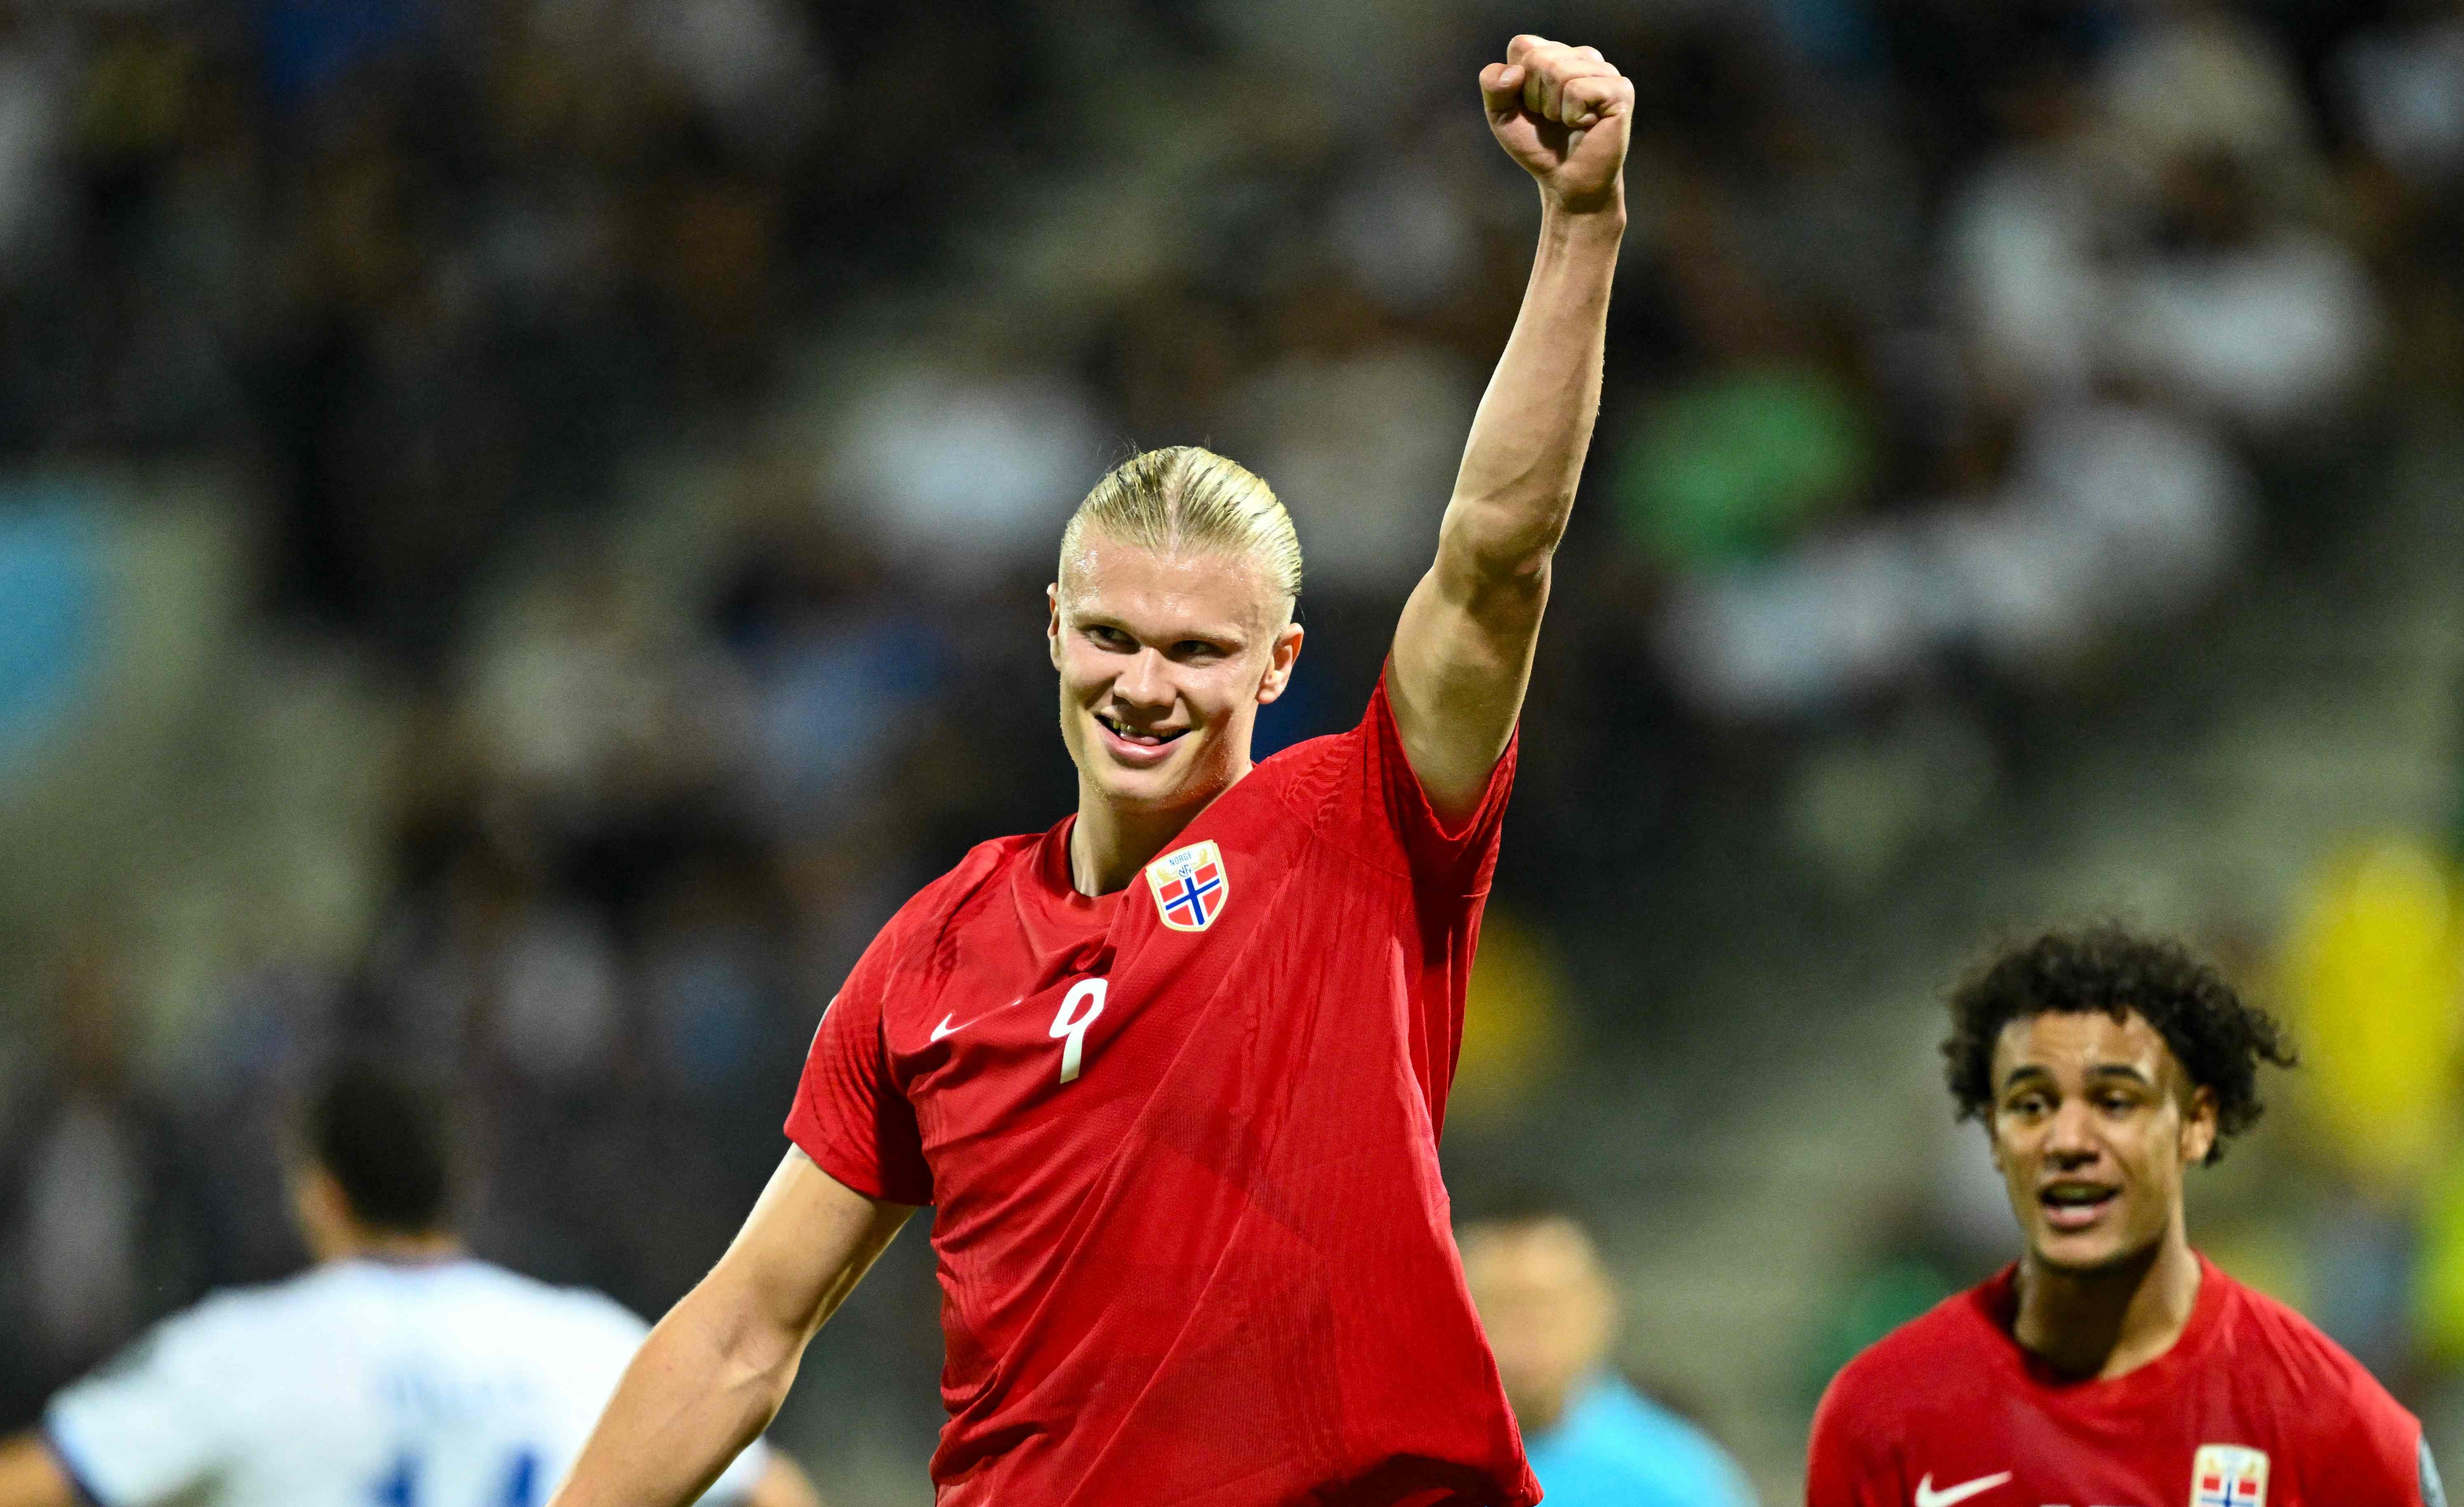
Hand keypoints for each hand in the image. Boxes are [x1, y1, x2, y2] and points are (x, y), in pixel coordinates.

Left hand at [1479, 35, 1631, 214]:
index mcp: (1557, 54)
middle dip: (1535, 98)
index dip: (1516, 82)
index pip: (1522, 45)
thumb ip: (1493, 85)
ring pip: (1558, 72)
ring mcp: (1604, 71)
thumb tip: (1515, 72)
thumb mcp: (1502, 115)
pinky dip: (1573, 116)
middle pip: (1539, 58)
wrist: (1566, 182)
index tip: (1530, 105)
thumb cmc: (1539, 146)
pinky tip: (1585, 126)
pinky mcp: (1619, 90)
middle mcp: (1583, 56)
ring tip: (1568, 122)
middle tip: (1551, 119)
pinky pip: (1578, 90)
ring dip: (1553, 109)